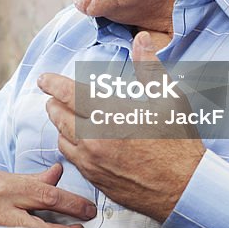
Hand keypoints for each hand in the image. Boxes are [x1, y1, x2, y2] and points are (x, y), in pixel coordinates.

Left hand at [41, 31, 205, 220]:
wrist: (185, 189)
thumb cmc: (179, 142)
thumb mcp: (168, 98)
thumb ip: (149, 67)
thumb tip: (142, 38)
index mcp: (110, 114)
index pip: (69, 93)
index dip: (52, 84)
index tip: (43, 79)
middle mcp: (94, 138)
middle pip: (58, 115)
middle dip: (53, 103)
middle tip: (53, 97)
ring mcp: (92, 161)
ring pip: (61, 137)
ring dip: (59, 124)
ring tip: (64, 116)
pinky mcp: (95, 178)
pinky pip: (71, 158)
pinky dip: (69, 145)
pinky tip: (77, 140)